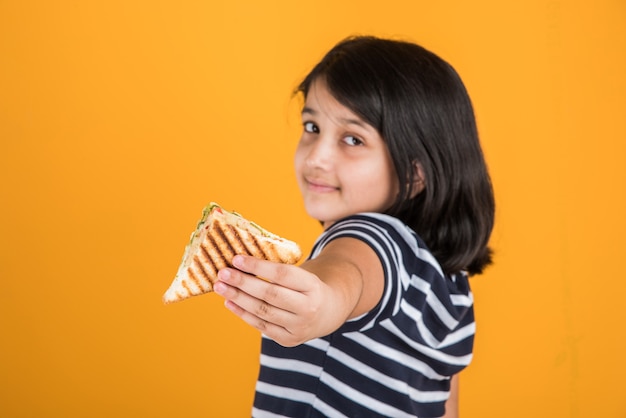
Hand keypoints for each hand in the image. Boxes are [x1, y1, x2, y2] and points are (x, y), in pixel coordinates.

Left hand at [213, 254, 327, 346]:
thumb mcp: (302, 275)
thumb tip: (240, 262)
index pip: (282, 274)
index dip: (258, 266)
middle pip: (270, 294)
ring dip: (238, 298)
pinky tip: (229, 302)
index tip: (236, 258)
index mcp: (313, 286)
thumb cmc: (308, 287)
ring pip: (263, 311)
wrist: (330, 312)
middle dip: (243, 283)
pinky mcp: (289, 340)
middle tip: (222, 273)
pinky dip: (243, 314)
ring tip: (220, 286)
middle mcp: (308, 308)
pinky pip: (261, 326)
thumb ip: (278, 271)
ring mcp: (299, 327)